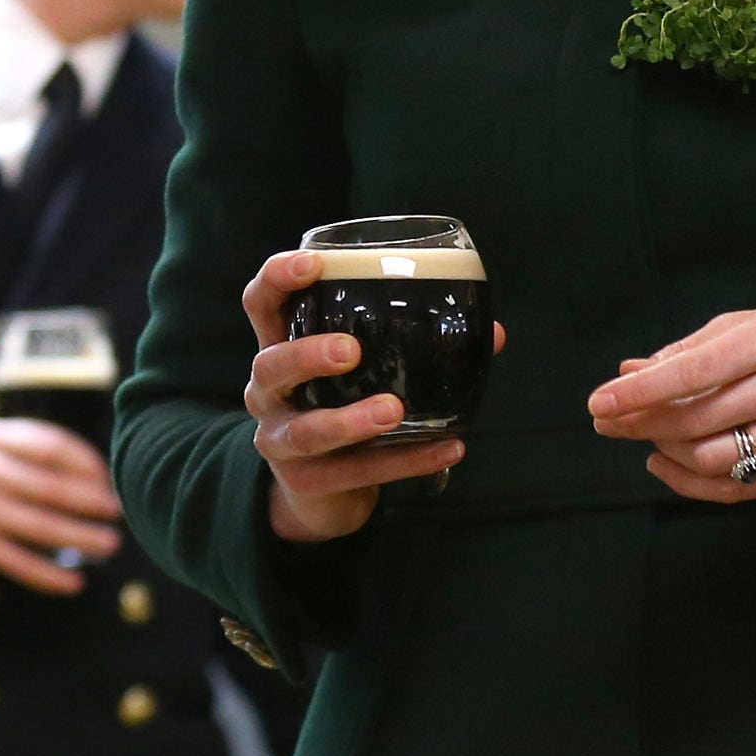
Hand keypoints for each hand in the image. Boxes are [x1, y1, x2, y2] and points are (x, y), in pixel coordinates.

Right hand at [0, 417, 121, 593]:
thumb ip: (28, 443)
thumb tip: (93, 468)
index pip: (52, 445)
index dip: (87, 462)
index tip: (108, 478)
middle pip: (52, 487)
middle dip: (92, 501)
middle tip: (120, 511)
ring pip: (40, 526)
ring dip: (81, 537)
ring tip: (110, 544)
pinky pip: (18, 562)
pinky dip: (48, 574)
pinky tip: (74, 582)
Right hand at [242, 247, 476, 544]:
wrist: (318, 492)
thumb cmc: (340, 405)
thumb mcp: (362, 369)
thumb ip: (415, 343)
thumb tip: (494, 332)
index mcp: (280, 346)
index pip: (261, 302)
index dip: (279, 278)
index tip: (314, 264)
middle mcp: (268, 391)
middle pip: (270, 364)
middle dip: (307, 354)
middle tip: (350, 350)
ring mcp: (280, 439)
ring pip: (305, 430)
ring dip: (350, 420)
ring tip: (394, 411)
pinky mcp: (307, 481)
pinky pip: (356, 472)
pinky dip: (404, 462)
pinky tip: (447, 450)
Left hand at [588, 306, 755, 504]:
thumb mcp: (747, 325)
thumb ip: (687, 350)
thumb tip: (629, 372)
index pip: (693, 372)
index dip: (640, 392)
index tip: (600, 401)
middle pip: (697, 421)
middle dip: (641, 424)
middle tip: (609, 422)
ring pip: (712, 459)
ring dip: (665, 453)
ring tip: (646, 438)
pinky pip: (737, 488)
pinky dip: (690, 483)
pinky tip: (667, 463)